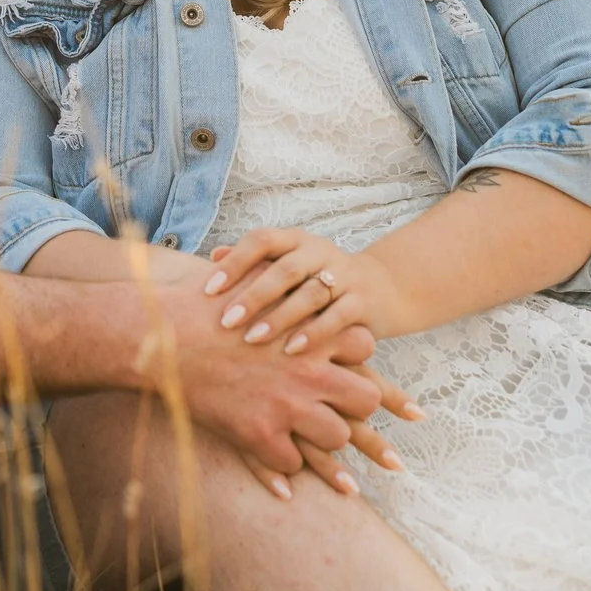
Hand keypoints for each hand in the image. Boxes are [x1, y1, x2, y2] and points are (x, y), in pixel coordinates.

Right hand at [142, 262, 413, 499]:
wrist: (161, 336)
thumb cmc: (203, 305)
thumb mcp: (252, 284)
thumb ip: (285, 287)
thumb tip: (300, 275)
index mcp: (308, 331)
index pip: (364, 350)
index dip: (378, 371)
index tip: (404, 402)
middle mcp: (307, 370)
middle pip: (362, 399)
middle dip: (365, 416)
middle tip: (375, 440)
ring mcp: (286, 404)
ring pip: (334, 436)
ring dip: (331, 446)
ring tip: (339, 468)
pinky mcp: (258, 434)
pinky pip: (291, 463)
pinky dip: (288, 469)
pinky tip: (286, 480)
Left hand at [206, 228, 406, 352]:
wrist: (383, 288)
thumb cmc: (319, 280)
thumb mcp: (289, 264)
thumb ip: (255, 261)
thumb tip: (213, 257)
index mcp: (296, 240)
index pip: (262, 240)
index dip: (235, 262)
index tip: (207, 290)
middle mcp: (320, 252)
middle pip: (284, 269)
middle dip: (253, 296)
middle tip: (225, 321)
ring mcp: (345, 275)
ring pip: (310, 293)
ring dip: (280, 317)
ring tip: (252, 339)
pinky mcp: (363, 302)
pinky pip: (338, 317)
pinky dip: (314, 334)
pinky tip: (292, 351)